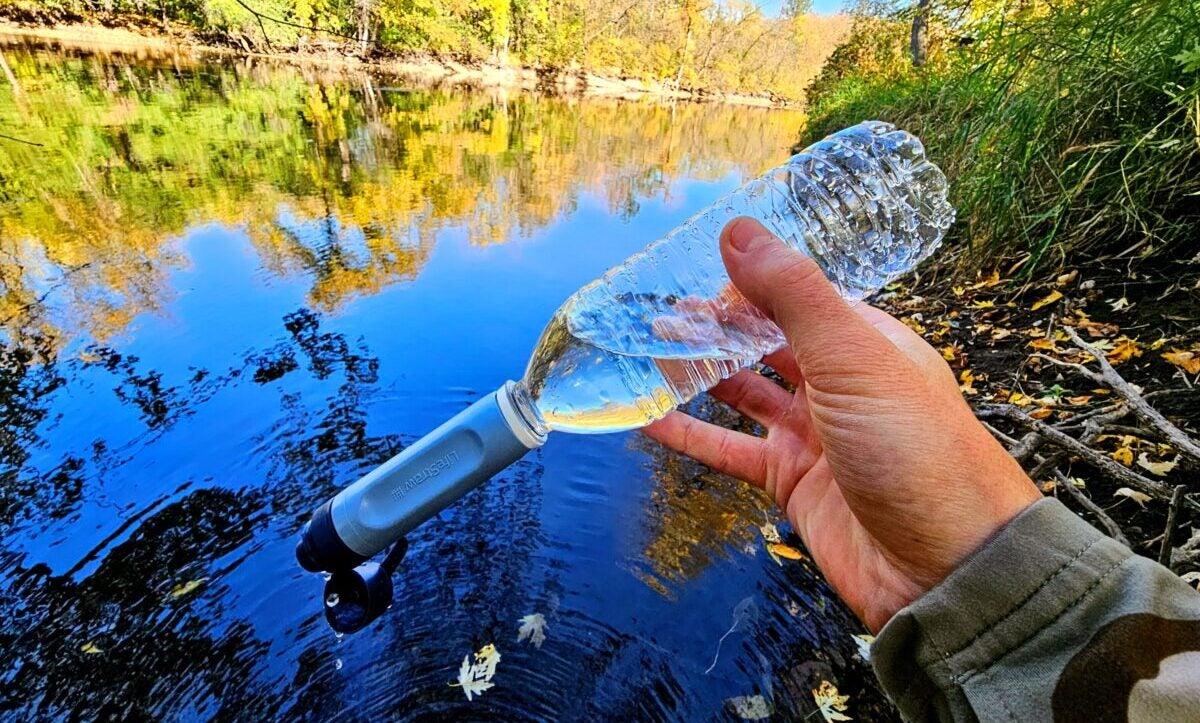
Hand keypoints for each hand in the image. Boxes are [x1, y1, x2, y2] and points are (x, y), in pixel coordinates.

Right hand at [644, 217, 1041, 631]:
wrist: (945, 568)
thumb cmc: (917, 451)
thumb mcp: (853, 358)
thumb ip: (793, 294)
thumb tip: (737, 230)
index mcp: (867, 343)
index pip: (798, 298)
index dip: (748, 284)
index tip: (694, 274)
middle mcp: (840, 384)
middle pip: (766, 343)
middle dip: (715, 327)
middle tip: (656, 314)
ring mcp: (814, 434)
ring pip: (743, 394)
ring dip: (698, 374)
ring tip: (644, 353)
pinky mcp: (792, 483)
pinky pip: (731, 451)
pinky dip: (691, 436)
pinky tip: (649, 421)